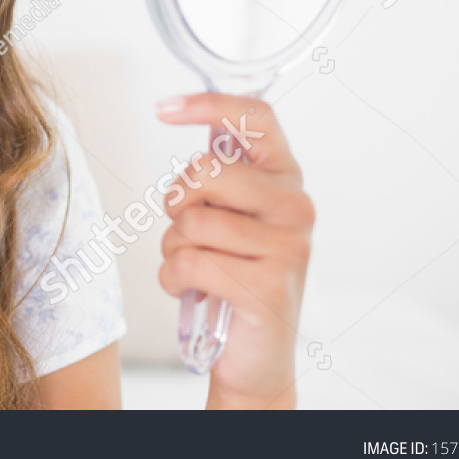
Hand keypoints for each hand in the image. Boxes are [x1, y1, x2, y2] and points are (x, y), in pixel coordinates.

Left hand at [154, 94, 312, 408]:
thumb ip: (216, 170)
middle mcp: (296, 206)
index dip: (208, 104)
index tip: (163, 107)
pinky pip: (190, 262)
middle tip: (187, 228)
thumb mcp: (228, 213)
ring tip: (194, 265)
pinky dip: (173, 278)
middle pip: (205, 171)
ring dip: (173, 247)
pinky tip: (192, 289)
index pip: (256, 119)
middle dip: (177, 201)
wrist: (254, 353)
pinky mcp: (267, 285)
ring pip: (192, 222)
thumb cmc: (232, 272)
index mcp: (286, 178)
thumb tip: (181, 110)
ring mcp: (288, 246)